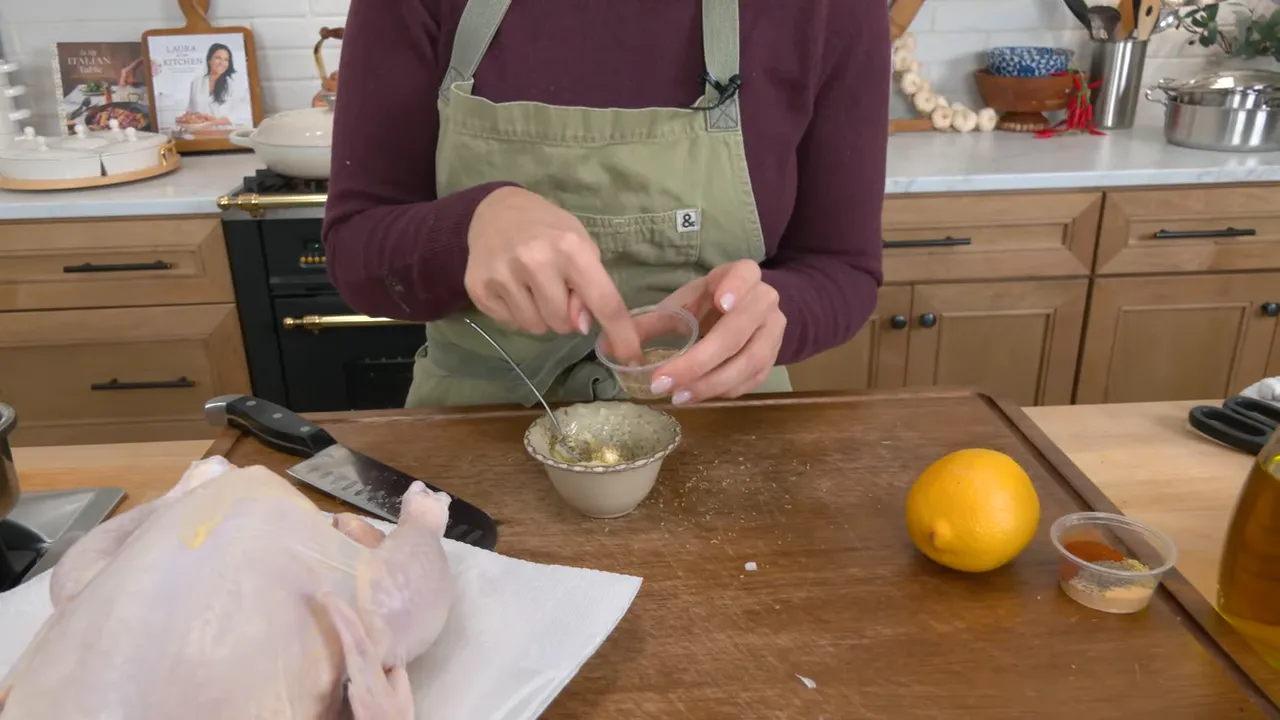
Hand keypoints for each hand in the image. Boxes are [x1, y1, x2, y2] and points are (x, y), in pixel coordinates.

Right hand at [465, 186, 641, 359]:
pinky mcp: (478, 287)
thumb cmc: (549, 229)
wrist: (496, 210)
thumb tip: (582, 325)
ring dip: (540, 316)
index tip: (632, 357)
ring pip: (535, 328)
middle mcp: (535, 260)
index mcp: (570, 248)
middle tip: (555, 288)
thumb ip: (590, 286)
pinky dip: (516, 313)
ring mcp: (503, 275)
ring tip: (533, 287)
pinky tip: (513, 287)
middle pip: (563, 324)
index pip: (602, 301)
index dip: (620, 333)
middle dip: (565, 315)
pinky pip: (510, 324)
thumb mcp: (581, 246)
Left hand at [650, 260, 785, 403]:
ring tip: (678, 395)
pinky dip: (722, 391)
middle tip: (665, 380)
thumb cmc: (708, 304)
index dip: (736, 288)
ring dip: (710, 383)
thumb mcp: (685, 302)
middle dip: (699, 360)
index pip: (746, 274)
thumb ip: (656, 320)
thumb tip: (615, 347)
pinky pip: (751, 380)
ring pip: (749, 362)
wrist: (745, 313)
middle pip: (738, 331)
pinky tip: (696, 396)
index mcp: (743, 275)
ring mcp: (774, 332)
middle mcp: (765, 301)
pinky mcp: (773, 359)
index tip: (720, 303)